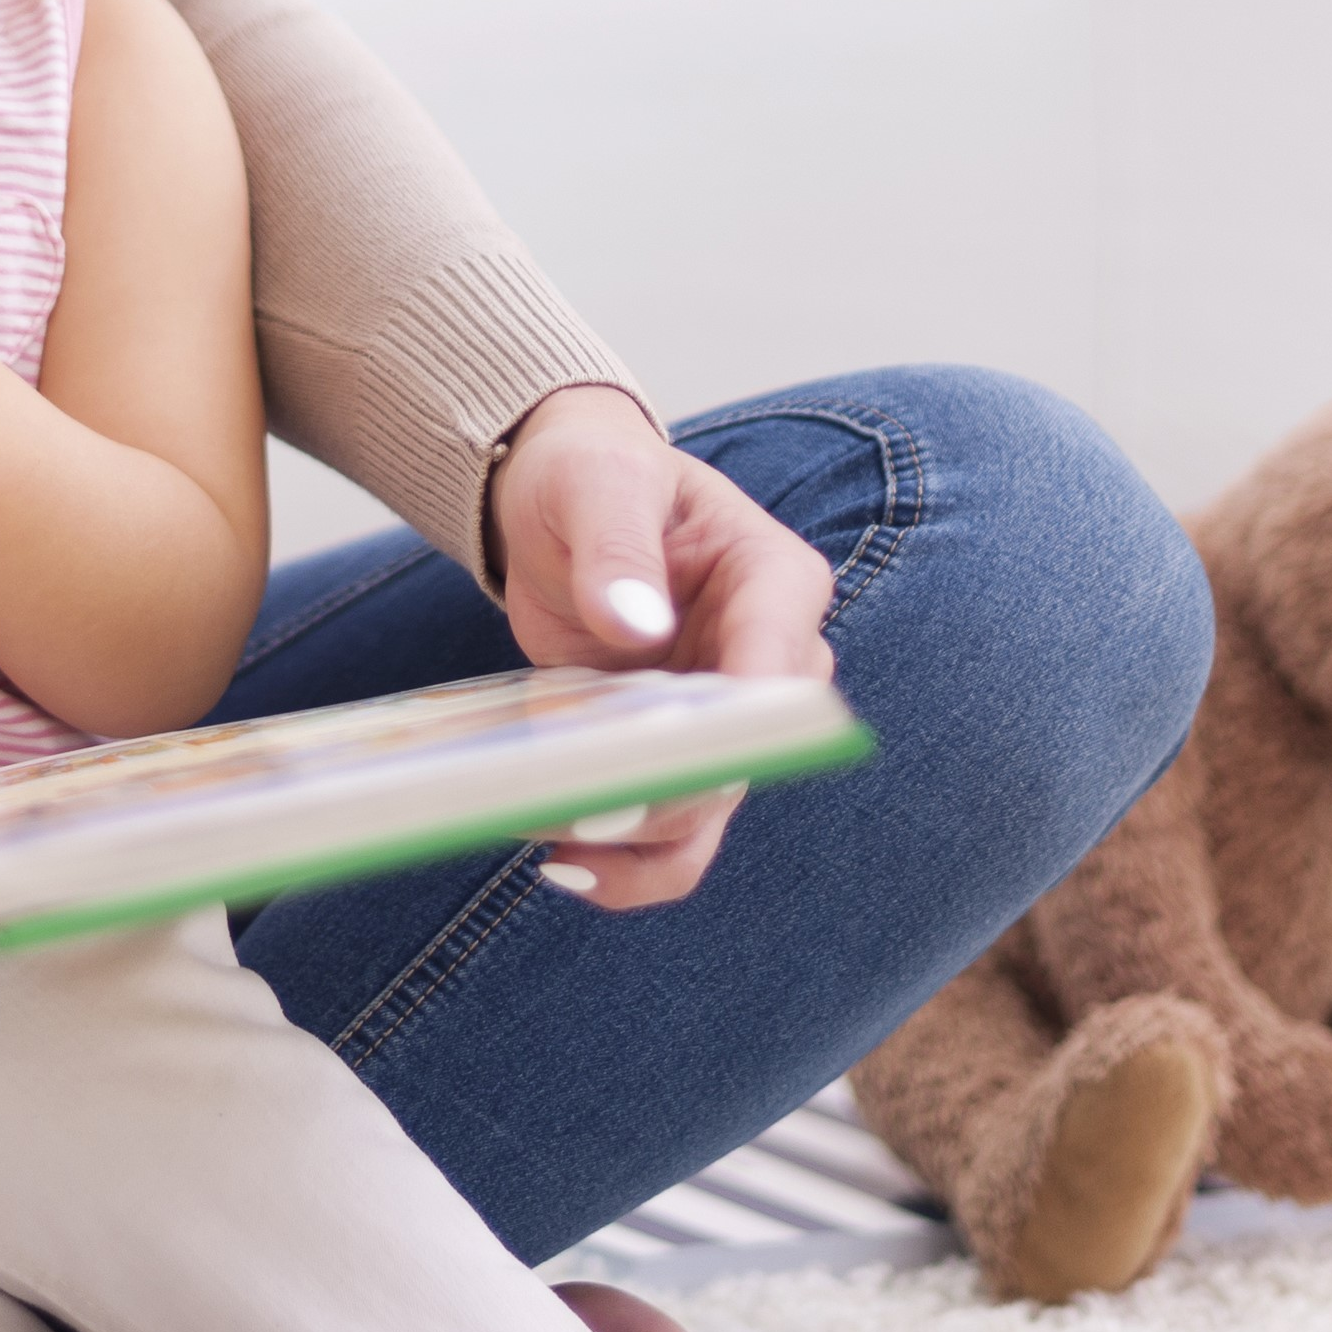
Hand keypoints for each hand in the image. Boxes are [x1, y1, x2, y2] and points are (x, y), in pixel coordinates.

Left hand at [491, 382, 836, 910]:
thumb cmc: (590, 474)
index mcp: (776, 582)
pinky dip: (617, 857)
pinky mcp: (668, 754)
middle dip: (665, 798)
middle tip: (577, 812)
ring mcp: (720, 719)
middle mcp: (767, 663)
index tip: (658, 759)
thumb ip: (616, 545)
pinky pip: (661, 831)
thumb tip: (635, 625)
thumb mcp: (595, 484)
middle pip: (745, 763)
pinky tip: (559, 857)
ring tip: (555, 843)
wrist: (559, 499)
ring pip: (706, 819)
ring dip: (634, 844)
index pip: (777, 671)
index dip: (732, 729)